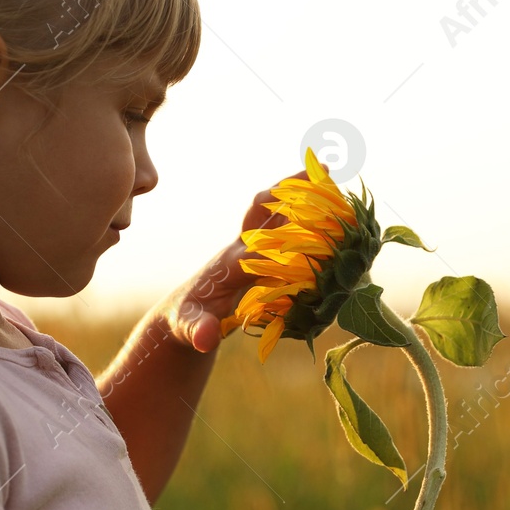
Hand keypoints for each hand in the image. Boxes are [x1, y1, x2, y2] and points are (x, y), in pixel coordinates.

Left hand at [160, 171, 315, 353]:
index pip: (257, 250)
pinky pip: (281, 224)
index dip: (282, 247)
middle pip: (261, 213)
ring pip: (273, 212)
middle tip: (319, 172)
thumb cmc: (187, 320)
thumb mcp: (189, 328)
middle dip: (286, 193)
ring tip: (325, 170)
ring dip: (296, 192)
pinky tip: (324, 198)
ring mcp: (249, 246)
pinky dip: (300, 209)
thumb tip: (205, 338)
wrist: (183, 312)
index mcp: (228, 265)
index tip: (313, 246)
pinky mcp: (258, 251)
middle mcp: (240, 248)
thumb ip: (197, 331)